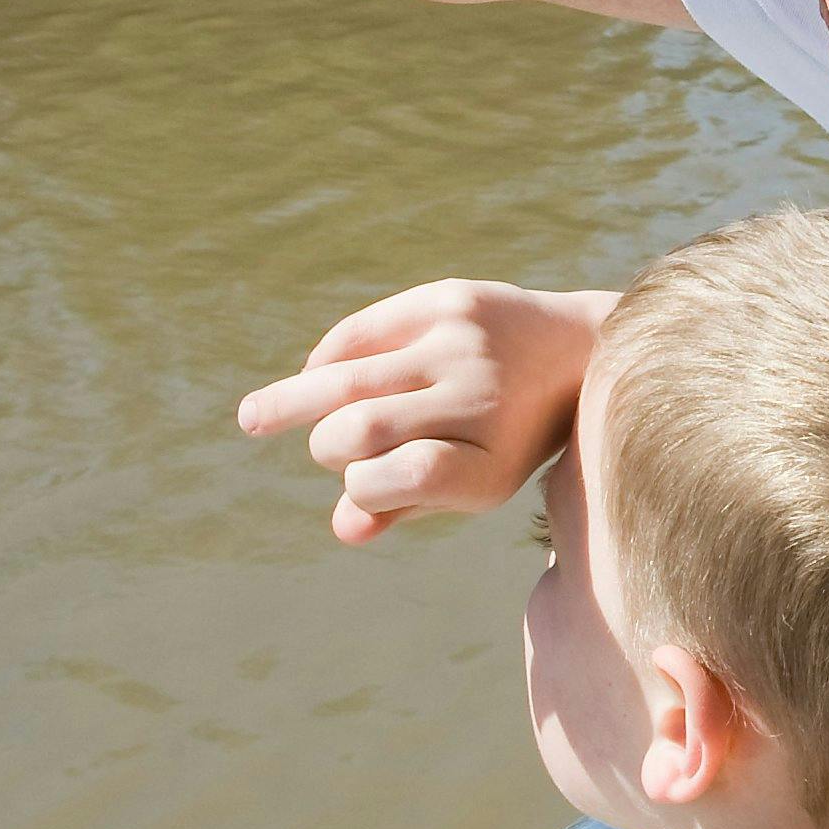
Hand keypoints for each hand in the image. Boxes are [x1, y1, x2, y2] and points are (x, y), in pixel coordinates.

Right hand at [239, 283, 611, 540]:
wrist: (577, 349)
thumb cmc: (512, 435)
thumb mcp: (476, 482)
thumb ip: (408, 504)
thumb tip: (342, 528)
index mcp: (493, 460)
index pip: (406, 478)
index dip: (366, 490)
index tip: (360, 492)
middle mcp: (479, 399)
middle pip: (364, 428)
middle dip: (329, 449)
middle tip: (326, 453)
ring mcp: (461, 343)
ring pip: (348, 378)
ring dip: (290, 402)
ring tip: (251, 419)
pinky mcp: (446, 300)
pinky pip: (359, 334)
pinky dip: (327, 361)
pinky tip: (313, 378)